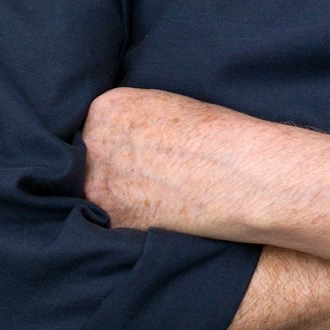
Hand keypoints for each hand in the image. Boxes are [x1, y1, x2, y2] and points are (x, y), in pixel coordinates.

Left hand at [81, 86, 222, 230]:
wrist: (242, 173)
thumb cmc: (218, 136)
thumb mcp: (166, 106)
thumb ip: (132, 120)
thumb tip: (122, 141)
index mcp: (106, 108)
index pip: (94, 128)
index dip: (114, 144)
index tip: (132, 154)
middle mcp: (93, 142)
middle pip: (87, 159)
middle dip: (108, 168)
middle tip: (141, 178)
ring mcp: (99, 184)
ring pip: (95, 193)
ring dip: (113, 197)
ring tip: (149, 198)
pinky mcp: (113, 220)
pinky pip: (109, 224)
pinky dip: (127, 223)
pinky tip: (152, 217)